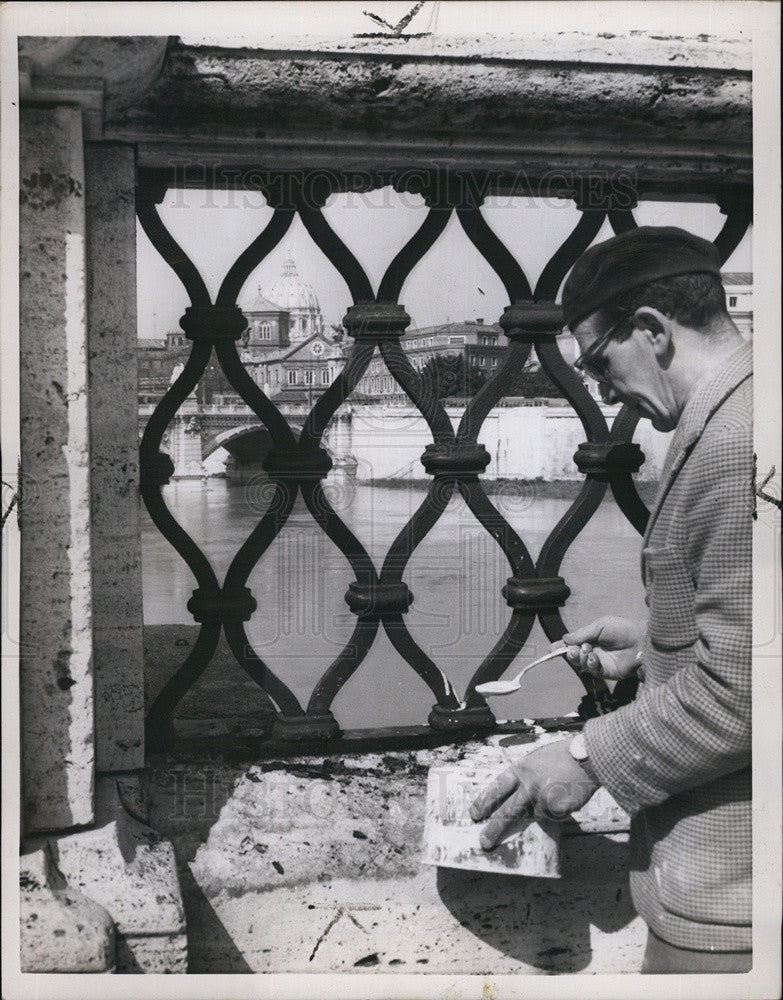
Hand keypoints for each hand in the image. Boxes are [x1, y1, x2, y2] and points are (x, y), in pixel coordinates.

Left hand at [468, 739, 599, 849]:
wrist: (585, 757)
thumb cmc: (560, 756)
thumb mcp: (535, 761)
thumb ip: (523, 777)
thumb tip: (513, 796)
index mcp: (520, 770)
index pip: (496, 789)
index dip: (483, 802)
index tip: (474, 814)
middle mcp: (528, 785)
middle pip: (506, 811)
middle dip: (493, 828)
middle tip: (484, 841)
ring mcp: (542, 799)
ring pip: (532, 816)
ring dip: (535, 815)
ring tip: (547, 801)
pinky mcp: (556, 810)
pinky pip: (552, 816)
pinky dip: (555, 811)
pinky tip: (564, 798)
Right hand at [555, 615, 644, 680]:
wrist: (642, 640)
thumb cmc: (623, 629)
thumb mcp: (600, 625)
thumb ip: (582, 633)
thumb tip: (565, 638)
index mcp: (591, 638)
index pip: (573, 643)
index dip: (561, 647)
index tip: (552, 649)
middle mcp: (594, 651)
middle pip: (574, 656)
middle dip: (570, 654)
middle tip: (573, 650)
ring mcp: (600, 662)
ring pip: (582, 664)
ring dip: (580, 658)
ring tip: (587, 651)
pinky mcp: (607, 672)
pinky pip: (593, 671)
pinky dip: (590, 664)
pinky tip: (594, 658)